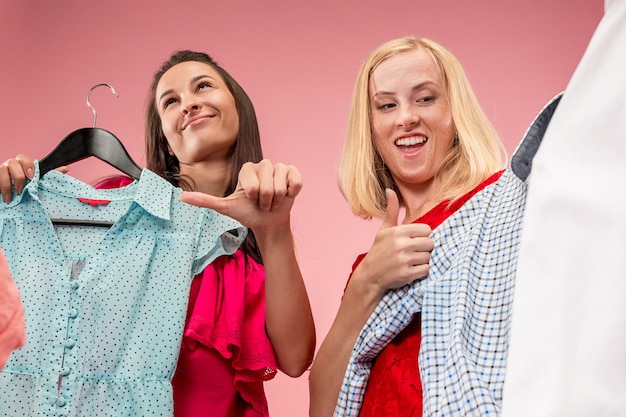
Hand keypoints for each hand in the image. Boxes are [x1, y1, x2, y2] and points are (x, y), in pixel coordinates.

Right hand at [0, 154, 67, 202]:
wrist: (10, 200)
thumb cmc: (25, 189)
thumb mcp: (38, 183)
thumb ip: (49, 175)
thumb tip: (65, 169)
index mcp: (21, 165)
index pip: (23, 158)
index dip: (28, 166)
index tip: (32, 177)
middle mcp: (10, 165)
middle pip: (12, 163)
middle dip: (18, 177)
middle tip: (21, 190)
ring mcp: (0, 171)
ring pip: (1, 169)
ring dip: (6, 184)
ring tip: (10, 197)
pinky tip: (3, 196)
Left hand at [179, 159, 301, 230]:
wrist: (268, 221)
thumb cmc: (247, 212)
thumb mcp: (226, 207)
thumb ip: (204, 200)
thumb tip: (181, 197)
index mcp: (247, 168)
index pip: (252, 184)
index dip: (253, 197)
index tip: (251, 200)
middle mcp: (263, 164)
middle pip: (267, 185)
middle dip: (266, 200)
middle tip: (263, 203)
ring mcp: (279, 167)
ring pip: (280, 185)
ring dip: (278, 199)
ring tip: (274, 201)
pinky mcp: (293, 173)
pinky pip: (295, 181)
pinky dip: (291, 192)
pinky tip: (287, 194)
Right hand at [352, 189, 432, 291]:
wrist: (369, 276)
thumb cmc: (378, 251)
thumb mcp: (384, 230)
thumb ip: (391, 211)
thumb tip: (390, 190)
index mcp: (398, 231)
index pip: (427, 230)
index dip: (422, 236)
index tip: (413, 241)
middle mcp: (401, 244)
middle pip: (430, 243)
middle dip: (424, 249)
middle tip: (413, 253)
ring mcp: (404, 260)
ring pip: (429, 257)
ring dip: (423, 261)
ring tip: (411, 262)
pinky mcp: (407, 274)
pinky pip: (426, 270)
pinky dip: (421, 272)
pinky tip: (411, 270)